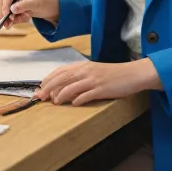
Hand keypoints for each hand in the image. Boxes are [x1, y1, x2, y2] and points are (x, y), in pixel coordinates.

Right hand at [0, 0, 59, 37]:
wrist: (49, 7)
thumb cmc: (44, 1)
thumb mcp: (37, 2)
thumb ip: (25, 5)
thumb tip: (12, 9)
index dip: (5, 3)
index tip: (6, 13)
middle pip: (1, 1)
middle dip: (3, 13)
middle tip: (6, 22)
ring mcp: (12, 2)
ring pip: (2, 10)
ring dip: (6, 18)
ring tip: (12, 24)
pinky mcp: (13, 10)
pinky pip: (6, 17)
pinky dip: (9, 21)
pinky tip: (13, 24)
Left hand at [35, 59, 161, 106]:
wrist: (132, 74)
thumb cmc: (113, 74)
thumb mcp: (93, 72)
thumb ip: (79, 78)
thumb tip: (63, 89)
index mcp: (83, 66)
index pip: (60, 71)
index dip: (48, 80)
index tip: (39, 88)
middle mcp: (86, 71)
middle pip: (61, 79)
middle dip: (48, 88)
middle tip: (40, 97)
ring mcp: (93, 80)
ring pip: (71, 87)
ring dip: (60, 95)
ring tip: (55, 102)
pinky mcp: (101, 89)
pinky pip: (86, 95)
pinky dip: (77, 100)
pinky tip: (73, 104)